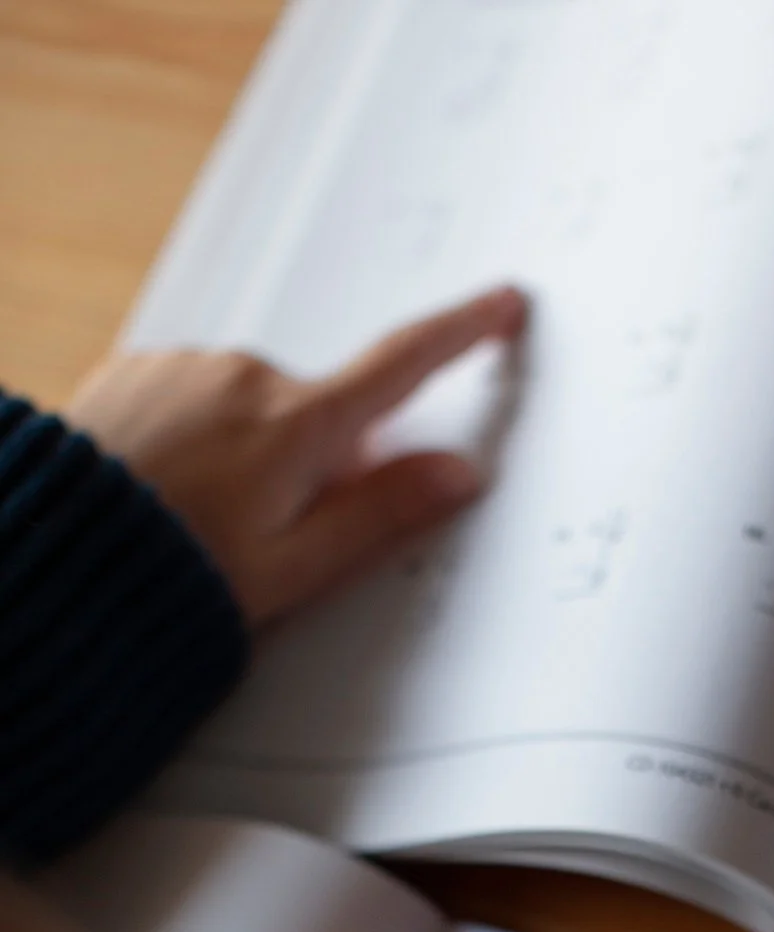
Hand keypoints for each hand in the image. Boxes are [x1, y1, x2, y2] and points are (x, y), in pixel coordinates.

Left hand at [65, 286, 527, 624]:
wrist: (63, 556)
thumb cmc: (176, 574)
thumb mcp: (297, 567)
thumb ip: (383, 514)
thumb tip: (459, 475)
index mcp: (300, 427)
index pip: (403, 366)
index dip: (460, 333)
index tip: (500, 304)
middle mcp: (249, 378)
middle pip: (322, 413)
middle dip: (317, 464)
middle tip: (275, 535)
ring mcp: (190, 368)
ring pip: (256, 410)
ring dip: (251, 456)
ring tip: (207, 521)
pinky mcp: (142, 371)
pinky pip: (199, 401)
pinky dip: (201, 441)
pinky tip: (172, 491)